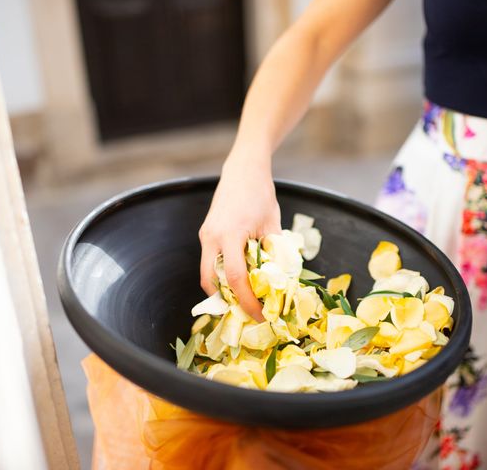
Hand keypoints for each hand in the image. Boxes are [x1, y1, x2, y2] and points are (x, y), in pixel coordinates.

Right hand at [198, 150, 280, 320]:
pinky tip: (238, 279)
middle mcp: (211, 238)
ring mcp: (205, 235)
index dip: (248, 302)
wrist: (243, 170)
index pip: (236, 279)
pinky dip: (221, 274)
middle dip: (228, 301)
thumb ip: (275, 254)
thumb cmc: (260, 194)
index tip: (260, 315)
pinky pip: (209, 261)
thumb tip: (280, 282)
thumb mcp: (273, 225)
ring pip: (207, 273)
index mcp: (230, 235)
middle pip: (211, 282)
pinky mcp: (205, 233)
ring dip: (223, 289)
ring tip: (244, 298)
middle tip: (247, 312)